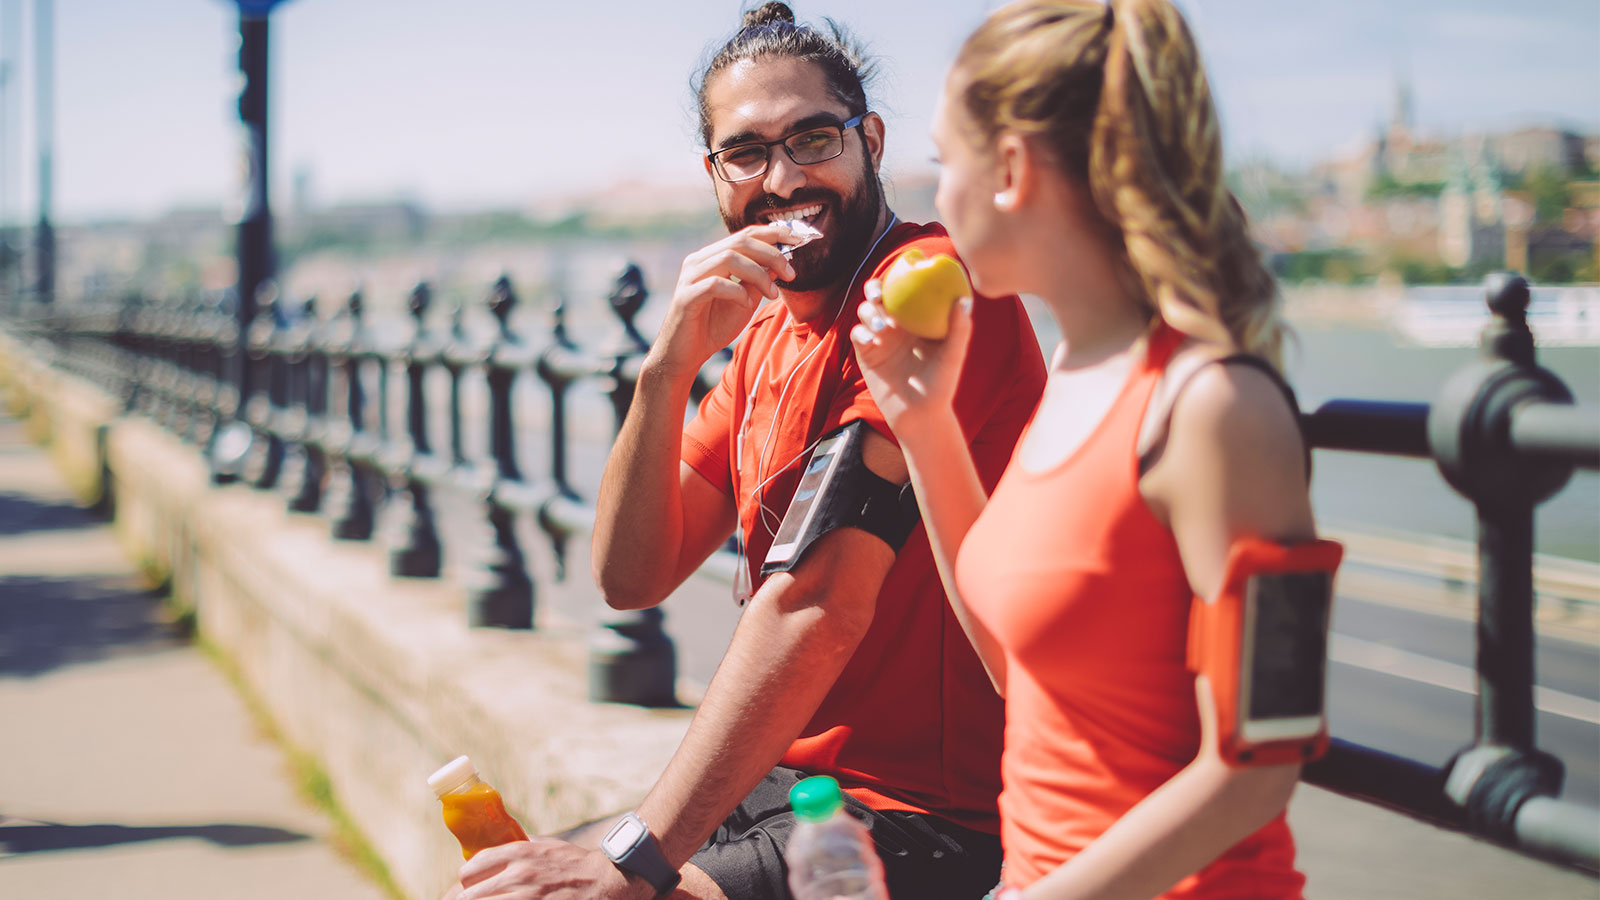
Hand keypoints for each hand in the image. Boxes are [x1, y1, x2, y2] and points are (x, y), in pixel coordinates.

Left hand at [454, 838, 650, 899]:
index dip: (466, 880)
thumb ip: (523, 845)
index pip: (471, 868)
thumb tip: (501, 843)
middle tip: (470, 899)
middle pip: (469, 895)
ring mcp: (526, 897)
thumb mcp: (547, 845)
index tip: (468, 885)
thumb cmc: (575, 863)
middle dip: (467, 899)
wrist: (605, 881)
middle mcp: (518, 874)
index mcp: (518, 853)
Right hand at [650, 224, 799, 376]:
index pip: (745, 235)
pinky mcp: (685, 297)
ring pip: (729, 258)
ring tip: (772, 293)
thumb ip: (759, 281)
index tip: (799, 239)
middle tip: (791, 273)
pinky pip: (714, 285)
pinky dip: (736, 292)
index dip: (773, 233)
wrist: (684, 355)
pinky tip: (746, 305)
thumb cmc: (713, 326)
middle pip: (740, 241)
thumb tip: (782, 262)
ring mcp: (690, 277)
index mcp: (713, 257)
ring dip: (758, 273)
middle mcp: (699, 261)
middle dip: (771, 254)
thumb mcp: (745, 300)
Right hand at [850, 279, 973, 435]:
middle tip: (880, 291)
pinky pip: (858, 335)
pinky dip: (861, 332)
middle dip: (875, 288)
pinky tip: (870, 338)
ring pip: (866, 312)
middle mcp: (897, 325)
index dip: (901, 275)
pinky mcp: (866, 353)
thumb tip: (965, 299)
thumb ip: (959, 329)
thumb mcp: (953, 357)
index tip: (904, 267)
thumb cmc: (942, 386)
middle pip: (880, 297)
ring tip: (881, 324)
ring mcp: (880, 338)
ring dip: (868, 312)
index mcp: (917, 320)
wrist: (919, 415)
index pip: (906, 290)